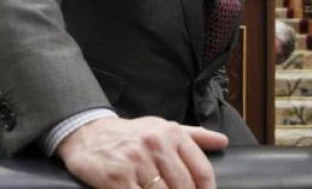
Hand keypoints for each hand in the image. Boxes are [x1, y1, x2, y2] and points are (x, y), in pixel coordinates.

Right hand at [57, 116, 227, 188]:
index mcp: (172, 133)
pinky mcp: (116, 177)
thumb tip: (223, 142)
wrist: (87, 134)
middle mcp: (156, 145)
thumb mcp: (163, 127)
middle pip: (185, 187)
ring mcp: (136, 161)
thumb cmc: (132, 134)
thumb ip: (195, 136)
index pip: (201, 170)